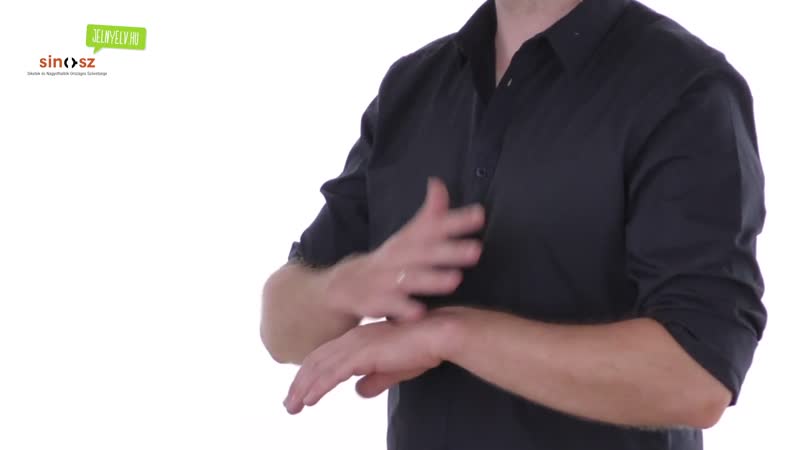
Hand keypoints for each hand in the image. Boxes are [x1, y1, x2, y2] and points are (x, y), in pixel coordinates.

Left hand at [283, 317, 448, 413]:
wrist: (438, 335)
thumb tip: (360, 391)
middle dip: (300, 383)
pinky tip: (308, 400)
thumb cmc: (422, 349)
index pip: (326, 357)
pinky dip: (318, 387)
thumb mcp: (393, 370)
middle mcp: (353, 339)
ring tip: (292, 406)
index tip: (301, 393)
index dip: (311, 375)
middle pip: (316, 361)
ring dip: (303, 388)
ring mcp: (356, 345)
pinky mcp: (362, 354)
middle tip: (289, 404)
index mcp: (359, 338)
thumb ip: (375, 380)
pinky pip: (333, 373)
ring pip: (320, 368)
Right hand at [323, 177, 483, 320]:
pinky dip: (404, 310)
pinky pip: (390, 306)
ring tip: (455, 280)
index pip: (433, 226)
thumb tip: (438, 183)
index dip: (455, 221)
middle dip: (450, 251)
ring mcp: (384, 279)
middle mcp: (397, 256)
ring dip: (432, 279)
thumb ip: (429, 214)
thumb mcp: (407, 236)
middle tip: (477, 250)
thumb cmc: (389, 260)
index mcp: (407, 240)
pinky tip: (420, 313)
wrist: (344, 284)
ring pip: (409, 278)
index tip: (480, 214)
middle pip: (424, 251)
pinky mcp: (375, 301)